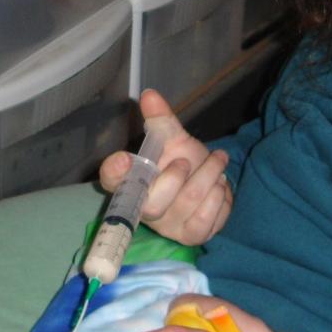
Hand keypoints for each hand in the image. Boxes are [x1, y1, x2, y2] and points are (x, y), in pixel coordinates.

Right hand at [98, 89, 232, 245]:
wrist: (209, 182)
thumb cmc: (183, 161)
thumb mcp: (172, 138)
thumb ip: (160, 119)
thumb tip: (150, 94)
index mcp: (130, 183)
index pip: (112, 182)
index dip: (115, 172)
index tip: (123, 158)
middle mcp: (144, 210)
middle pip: (153, 203)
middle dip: (177, 176)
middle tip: (187, 159)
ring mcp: (168, 227)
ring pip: (188, 204)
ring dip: (209, 176)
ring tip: (217, 162)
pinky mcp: (191, 237)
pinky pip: (206, 220)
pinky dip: (219, 197)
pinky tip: (220, 187)